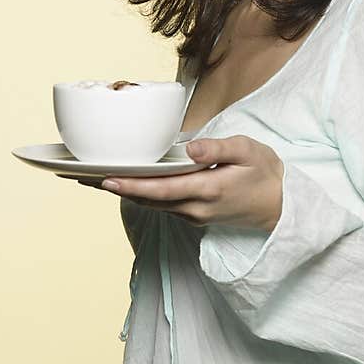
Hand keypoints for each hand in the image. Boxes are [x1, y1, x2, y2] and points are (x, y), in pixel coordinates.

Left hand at [92, 135, 283, 232]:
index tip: (107, 180)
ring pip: (152, 204)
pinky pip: (161, 205)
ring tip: (95, 178)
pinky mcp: (193, 215)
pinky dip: (140, 194)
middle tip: (83, 176)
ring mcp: (193, 215)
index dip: (132, 186)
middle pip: (148, 199)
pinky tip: (125, 183)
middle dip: (116, 188)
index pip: (162, 189)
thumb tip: (191, 149)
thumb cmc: (264, 174)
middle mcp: (196, 208)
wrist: (280, 206)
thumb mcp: (249, 151)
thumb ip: (219, 149)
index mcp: (208, 190)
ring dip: (124, 192)